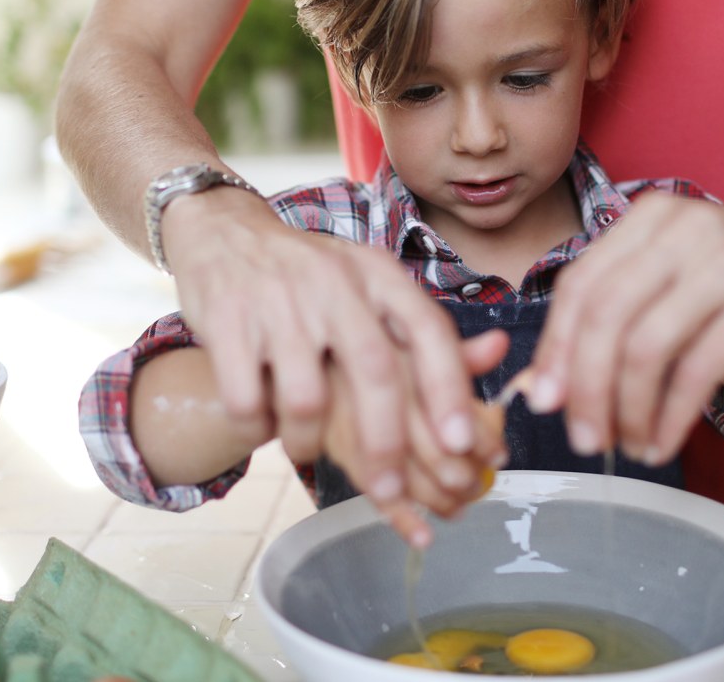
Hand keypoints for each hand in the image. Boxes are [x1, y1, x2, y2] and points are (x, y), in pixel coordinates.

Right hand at [164, 192, 500, 523]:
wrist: (224, 231)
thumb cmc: (311, 274)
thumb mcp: (372, 287)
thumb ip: (425, 329)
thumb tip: (499, 356)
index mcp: (378, 275)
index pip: (429, 330)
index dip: (448, 389)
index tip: (461, 444)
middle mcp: (334, 282)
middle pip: (374, 372)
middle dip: (387, 444)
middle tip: (390, 491)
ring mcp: (278, 301)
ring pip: (306, 398)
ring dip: (308, 442)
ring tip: (307, 450)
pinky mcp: (227, 320)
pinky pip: (247, 400)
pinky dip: (257, 429)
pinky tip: (262, 428)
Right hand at [323, 330, 509, 547]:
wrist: (298, 359)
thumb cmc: (363, 350)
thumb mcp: (405, 338)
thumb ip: (454, 351)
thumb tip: (501, 343)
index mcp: (403, 354)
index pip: (453, 404)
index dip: (481, 438)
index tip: (498, 456)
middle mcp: (377, 385)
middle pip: (431, 444)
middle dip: (462, 475)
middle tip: (478, 484)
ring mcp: (351, 418)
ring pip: (403, 473)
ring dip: (438, 498)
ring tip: (458, 505)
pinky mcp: (333, 445)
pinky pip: (368, 489)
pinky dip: (400, 518)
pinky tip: (422, 535)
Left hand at [527, 194, 723, 462]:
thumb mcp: (682, 279)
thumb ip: (619, 320)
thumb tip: (543, 383)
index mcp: (652, 218)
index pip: (580, 285)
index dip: (555, 349)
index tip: (545, 400)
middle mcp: (684, 231)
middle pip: (605, 318)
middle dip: (584, 390)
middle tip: (582, 437)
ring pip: (646, 349)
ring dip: (627, 410)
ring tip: (628, 445)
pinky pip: (697, 372)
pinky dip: (671, 417)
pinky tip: (664, 440)